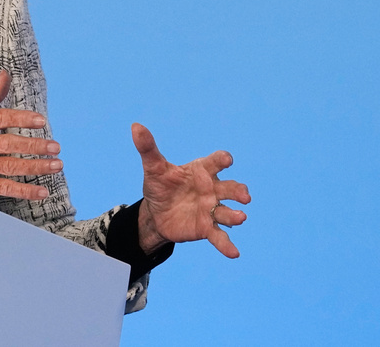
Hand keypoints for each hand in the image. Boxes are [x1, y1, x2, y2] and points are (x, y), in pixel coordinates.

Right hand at [0, 71, 61, 198]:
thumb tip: (6, 74)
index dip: (20, 118)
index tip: (41, 120)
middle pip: (8, 143)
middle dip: (34, 146)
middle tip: (55, 147)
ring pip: (10, 165)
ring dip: (35, 167)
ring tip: (56, 165)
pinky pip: (4, 187)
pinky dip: (24, 191)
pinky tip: (41, 191)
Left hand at [132, 123, 250, 257]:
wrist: (156, 213)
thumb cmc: (161, 186)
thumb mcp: (153, 168)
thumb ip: (148, 148)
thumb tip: (136, 126)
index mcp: (201, 171)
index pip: (215, 162)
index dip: (222, 160)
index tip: (226, 160)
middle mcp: (212, 189)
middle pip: (230, 188)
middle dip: (238, 191)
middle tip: (244, 196)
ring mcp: (211, 209)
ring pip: (227, 212)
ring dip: (235, 215)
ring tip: (240, 218)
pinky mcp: (206, 227)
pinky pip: (219, 236)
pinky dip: (227, 245)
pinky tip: (234, 253)